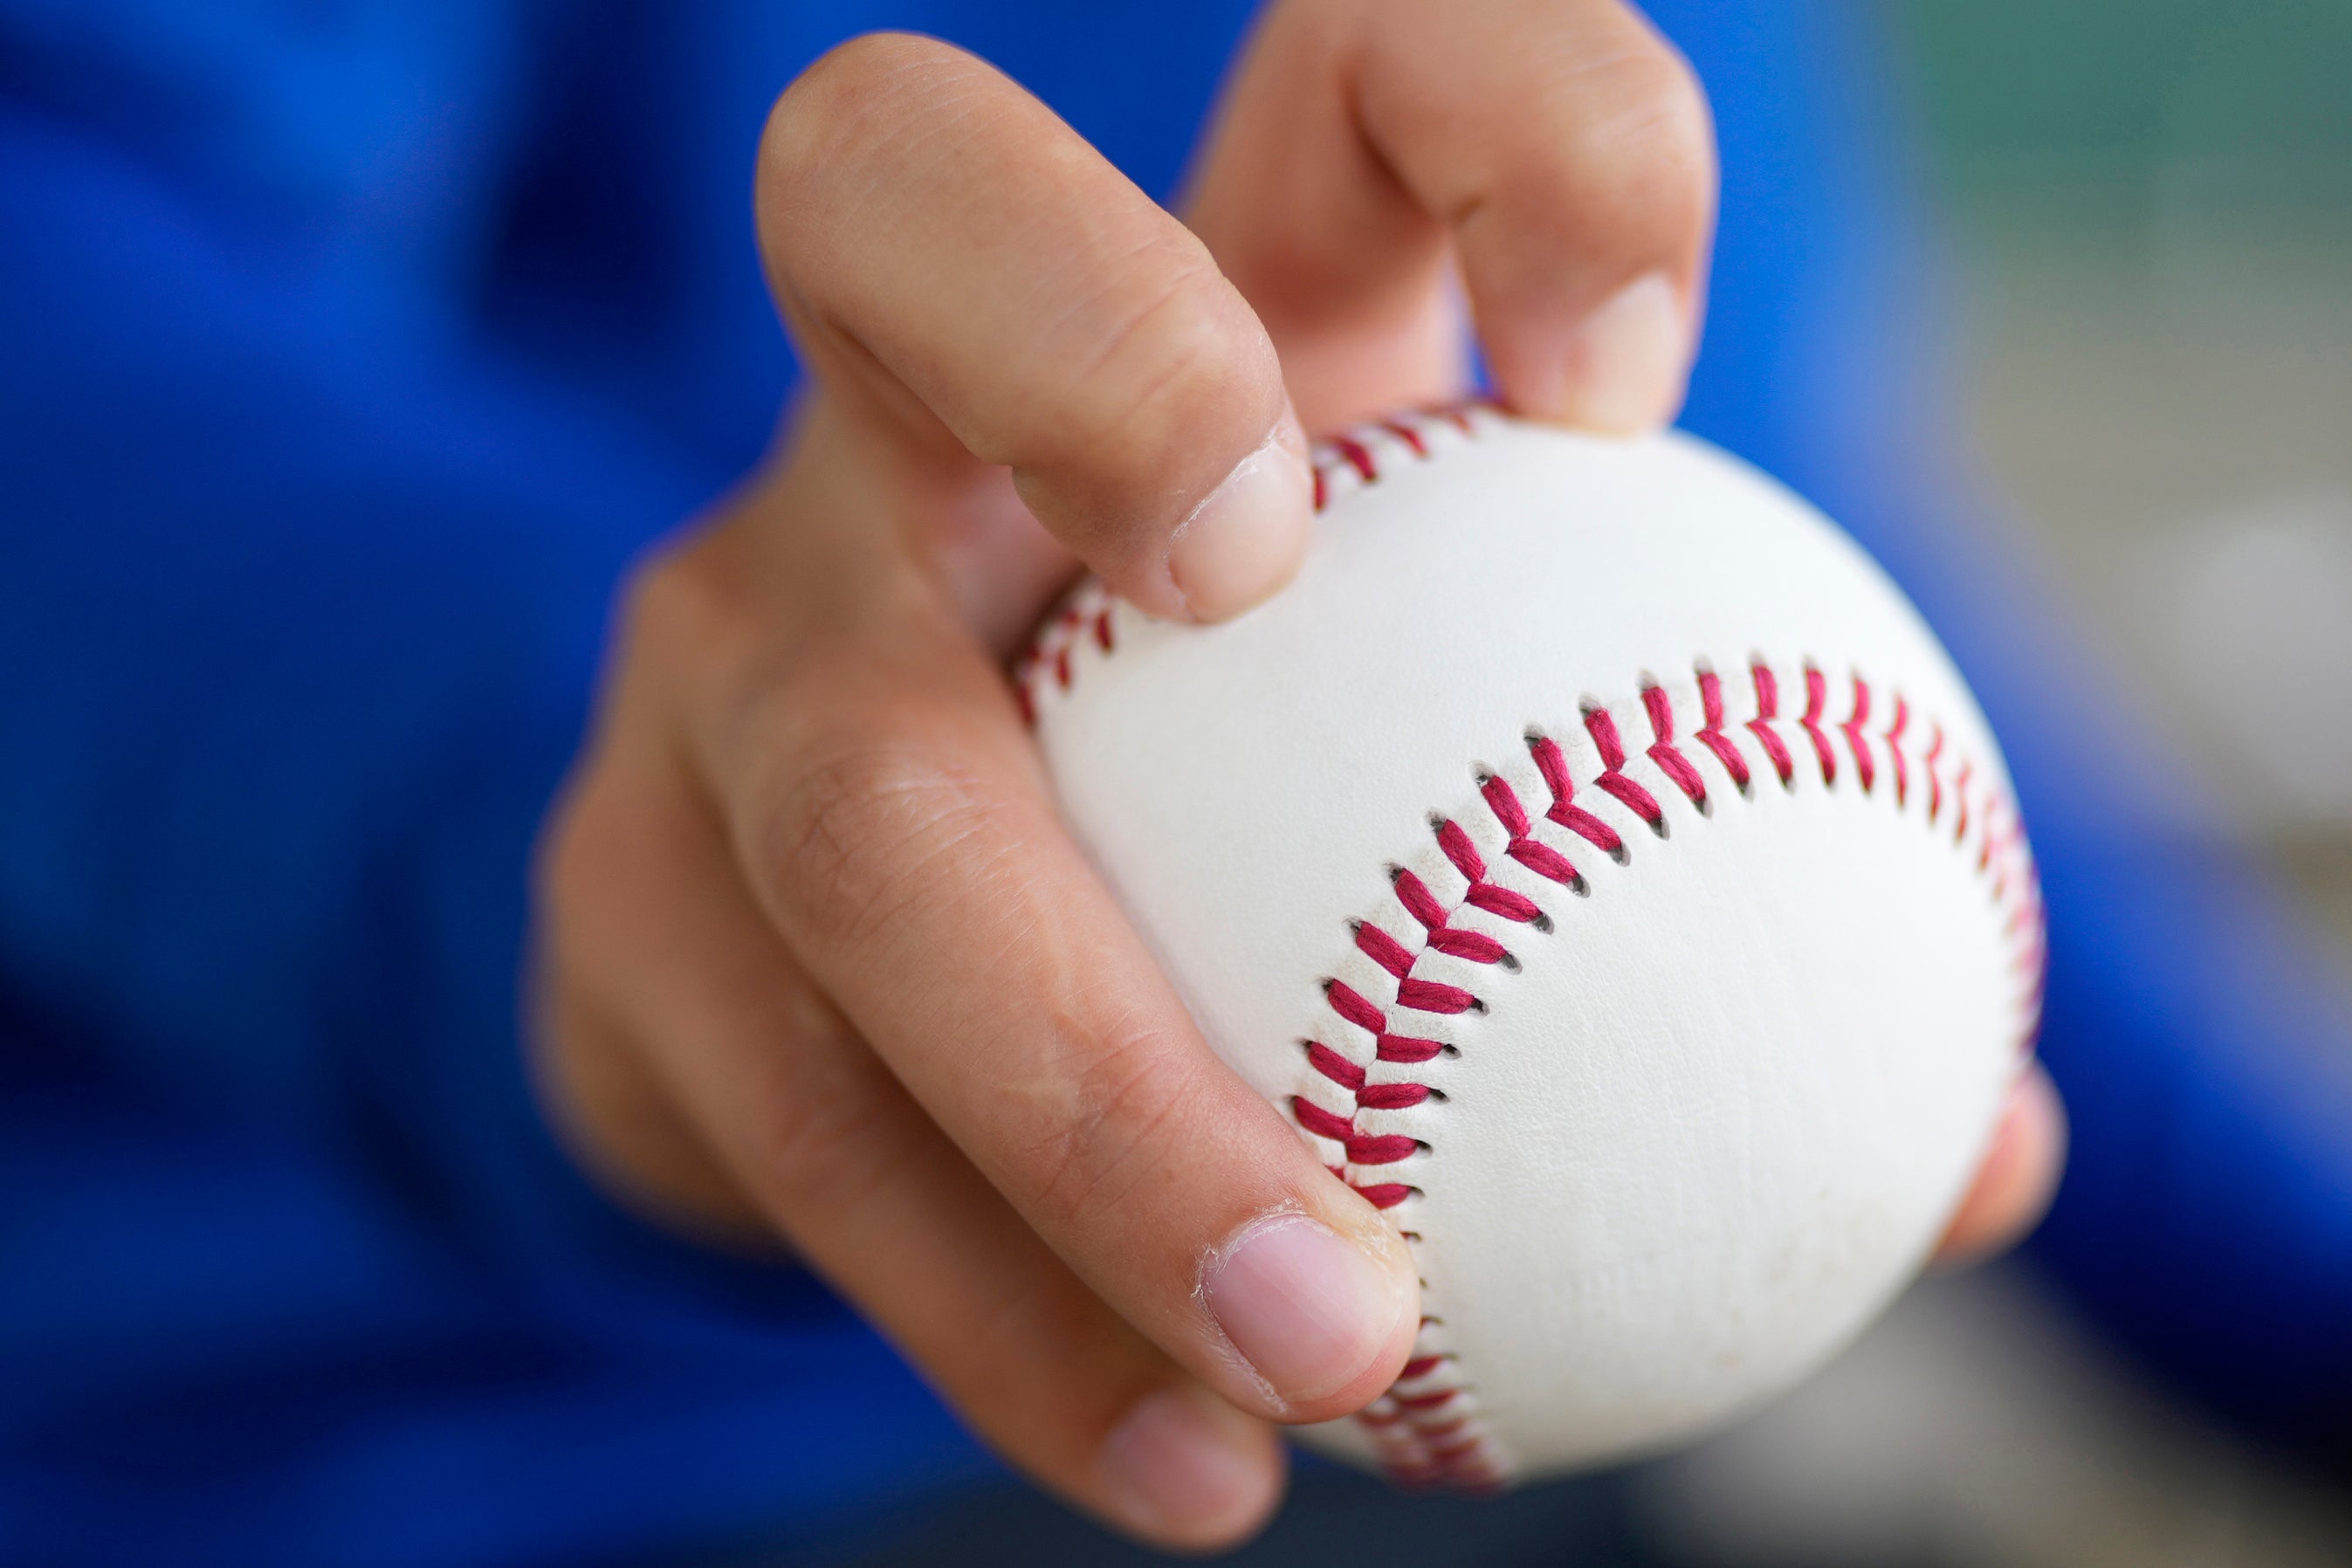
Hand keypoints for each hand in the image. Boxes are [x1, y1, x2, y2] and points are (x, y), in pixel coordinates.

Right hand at [533, 5, 2063, 1549]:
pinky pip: (799, 1112)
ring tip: (1328, 1346)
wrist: (839, 970)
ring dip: (1096, 1091)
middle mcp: (900, 422)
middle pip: (897, 197)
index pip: (1346, 63)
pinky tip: (1176, 1454)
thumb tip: (1976, 1156)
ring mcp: (727, 640)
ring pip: (856, 796)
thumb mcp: (1470, 807)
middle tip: (1253, 576)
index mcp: (1196, 325)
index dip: (1502, 122)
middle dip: (1091, 343)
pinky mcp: (617, 895)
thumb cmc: (1246, 843)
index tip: (1629, 400)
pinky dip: (1006, 1308)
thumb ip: (1705, 933)